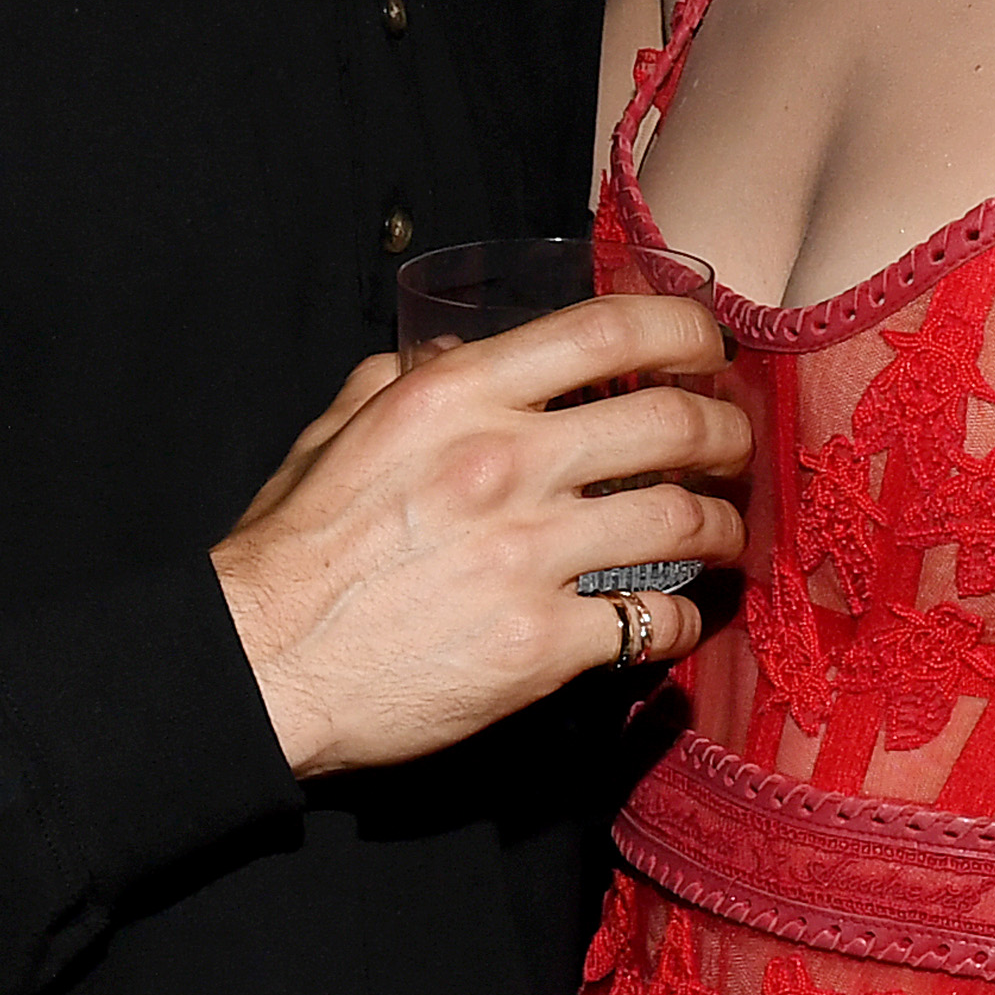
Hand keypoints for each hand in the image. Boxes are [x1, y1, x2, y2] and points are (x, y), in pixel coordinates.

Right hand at [206, 300, 743, 776]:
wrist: (260, 665)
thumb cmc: (292, 550)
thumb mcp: (336, 433)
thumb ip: (401, 378)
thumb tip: (456, 345)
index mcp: (457, 397)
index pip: (607, 330)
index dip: (685, 330)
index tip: (709, 348)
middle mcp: (504, 463)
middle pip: (674, 423)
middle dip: (727, 432)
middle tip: (734, 448)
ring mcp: (529, 554)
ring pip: (683, 522)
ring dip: (721, 527)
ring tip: (722, 534)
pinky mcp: (542, 643)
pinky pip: (653, 623)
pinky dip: (683, 622)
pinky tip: (677, 620)